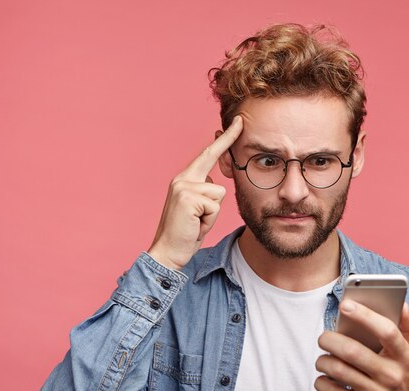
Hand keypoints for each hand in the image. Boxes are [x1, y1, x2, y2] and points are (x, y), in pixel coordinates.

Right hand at [147, 116, 242, 269]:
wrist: (168, 252)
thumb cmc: (187, 232)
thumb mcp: (199, 208)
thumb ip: (205, 191)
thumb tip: (215, 180)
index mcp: (185, 179)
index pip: (207, 155)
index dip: (224, 139)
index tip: (238, 123)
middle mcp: (182, 179)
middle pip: (211, 158)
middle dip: (227, 140)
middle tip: (241, 121)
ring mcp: (183, 186)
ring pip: (219, 193)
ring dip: (213, 213)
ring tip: (198, 222)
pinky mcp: (187, 198)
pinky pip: (214, 206)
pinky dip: (209, 220)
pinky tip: (195, 225)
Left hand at [315, 301, 408, 390]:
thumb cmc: (404, 373)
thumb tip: (402, 304)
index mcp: (404, 356)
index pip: (387, 331)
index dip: (365, 315)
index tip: (346, 304)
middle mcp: (392, 375)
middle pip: (353, 351)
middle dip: (330, 340)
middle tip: (324, 337)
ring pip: (339, 371)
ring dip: (323, 361)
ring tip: (323, 358)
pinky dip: (322, 382)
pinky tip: (325, 378)